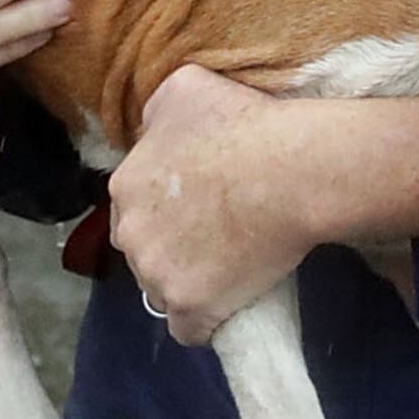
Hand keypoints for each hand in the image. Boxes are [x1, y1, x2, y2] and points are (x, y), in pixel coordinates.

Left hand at [108, 67, 316, 344]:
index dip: (166, 210)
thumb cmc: (246, 122)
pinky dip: (204, 323)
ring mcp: (158, 275)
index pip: (133, 209)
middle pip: (143, 251)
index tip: (200, 208)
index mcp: (124, 185)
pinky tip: (227, 308)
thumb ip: (157, 112)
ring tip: (231, 268)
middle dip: (171, 248)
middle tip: (218, 236)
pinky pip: (188, 330)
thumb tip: (153, 128)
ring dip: (188, 283)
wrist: (293, 170)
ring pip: (162, 290)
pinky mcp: (191, 307)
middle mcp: (130, 234)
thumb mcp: (185, 88)